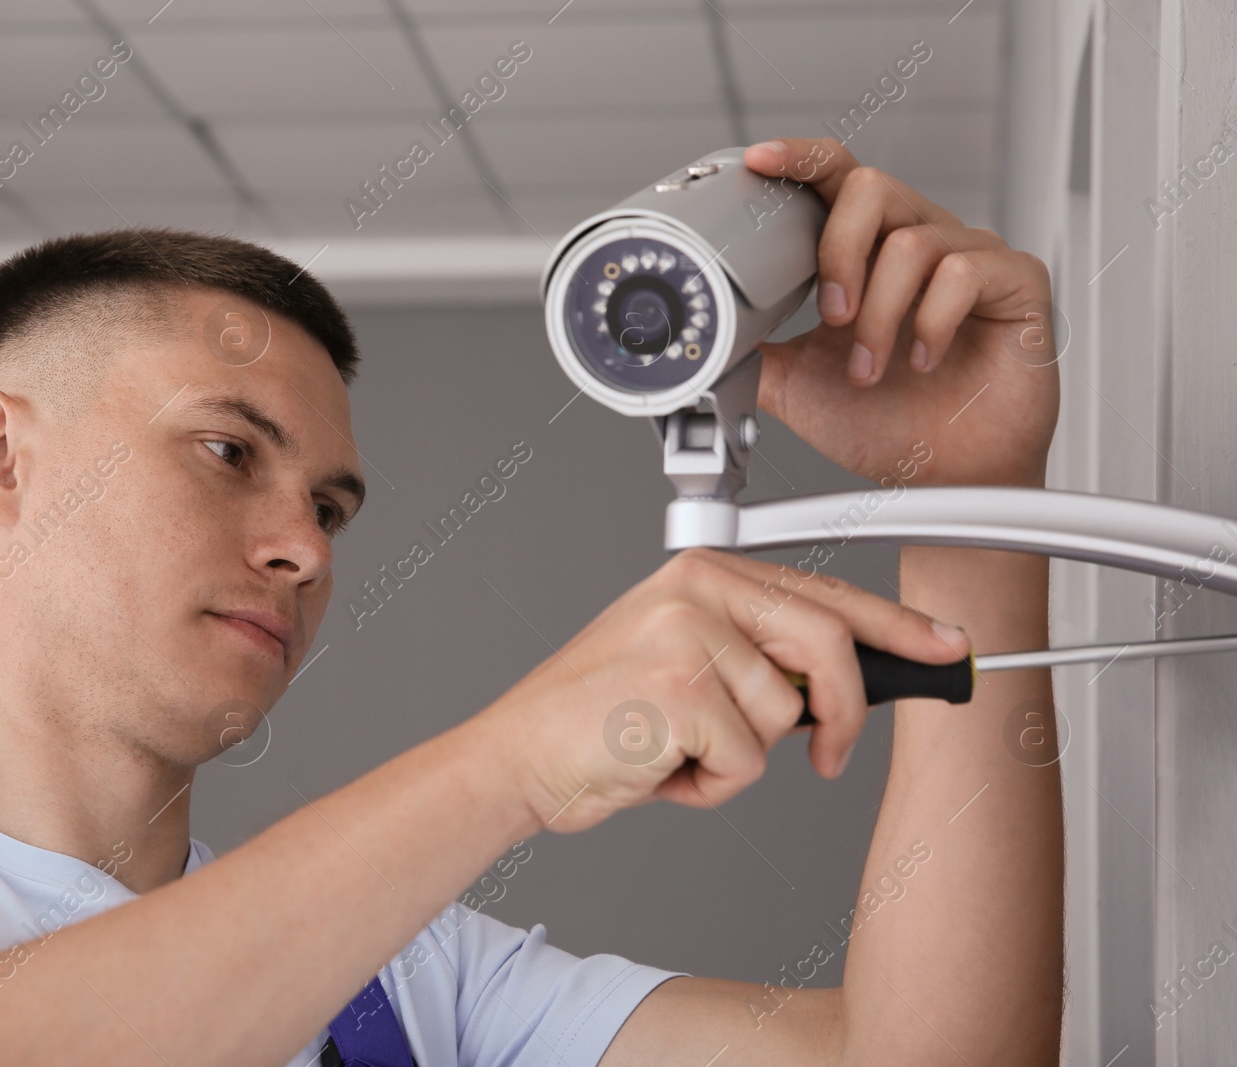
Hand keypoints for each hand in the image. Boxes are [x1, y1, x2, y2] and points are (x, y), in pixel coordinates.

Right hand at [476, 547, 969, 834]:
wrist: (518, 756)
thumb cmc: (597, 720)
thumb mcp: (683, 663)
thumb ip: (757, 655)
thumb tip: (840, 685)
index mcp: (701, 574)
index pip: (823, 593)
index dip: (896, 628)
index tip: (946, 647)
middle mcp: (697, 589)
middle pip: (828, 644)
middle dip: (842, 714)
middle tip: (829, 756)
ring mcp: (688, 634)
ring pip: (786, 717)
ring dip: (739, 760)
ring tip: (676, 751)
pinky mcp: (680, 688)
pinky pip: (749, 762)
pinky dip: (710, 786)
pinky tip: (659, 767)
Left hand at [743, 138, 1059, 488]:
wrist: (944, 478)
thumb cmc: (885, 423)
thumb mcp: (797, 384)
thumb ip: (753, 352)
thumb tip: (705, 336)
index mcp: (865, 251)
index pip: (834, 177)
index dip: (798, 159)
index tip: (757, 161)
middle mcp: (917, 240)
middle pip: (870, 186)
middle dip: (838, 252)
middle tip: (831, 317)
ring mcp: (971, 256)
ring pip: (912, 241)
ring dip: (879, 315)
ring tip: (869, 368)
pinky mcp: (1017, 281)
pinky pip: (967, 270)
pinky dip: (931, 321)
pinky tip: (923, 360)